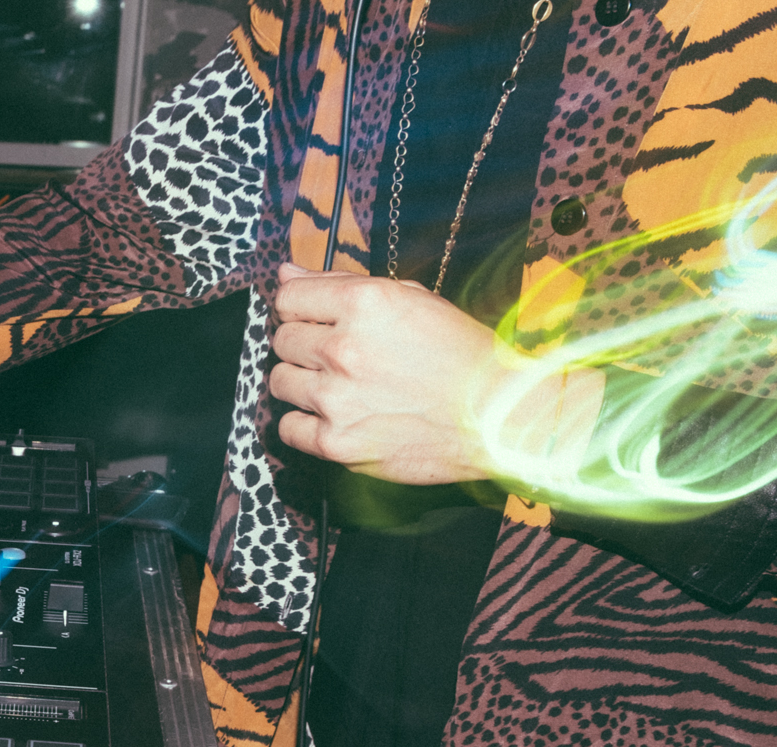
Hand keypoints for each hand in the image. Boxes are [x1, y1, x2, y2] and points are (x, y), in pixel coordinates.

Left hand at [268, 263, 600, 486]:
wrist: (498, 417)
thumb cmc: (461, 356)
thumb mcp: (412, 300)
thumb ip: (342, 284)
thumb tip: (286, 273)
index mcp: (365, 304)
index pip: (289, 296)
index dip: (299, 307)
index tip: (311, 318)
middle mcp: (344, 349)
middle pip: (282, 340)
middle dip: (303, 344)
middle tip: (336, 357)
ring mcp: (337, 399)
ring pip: (279, 381)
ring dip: (301, 382)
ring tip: (337, 386)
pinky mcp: (336, 443)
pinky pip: (288, 427)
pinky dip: (304, 423)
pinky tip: (333, 416)